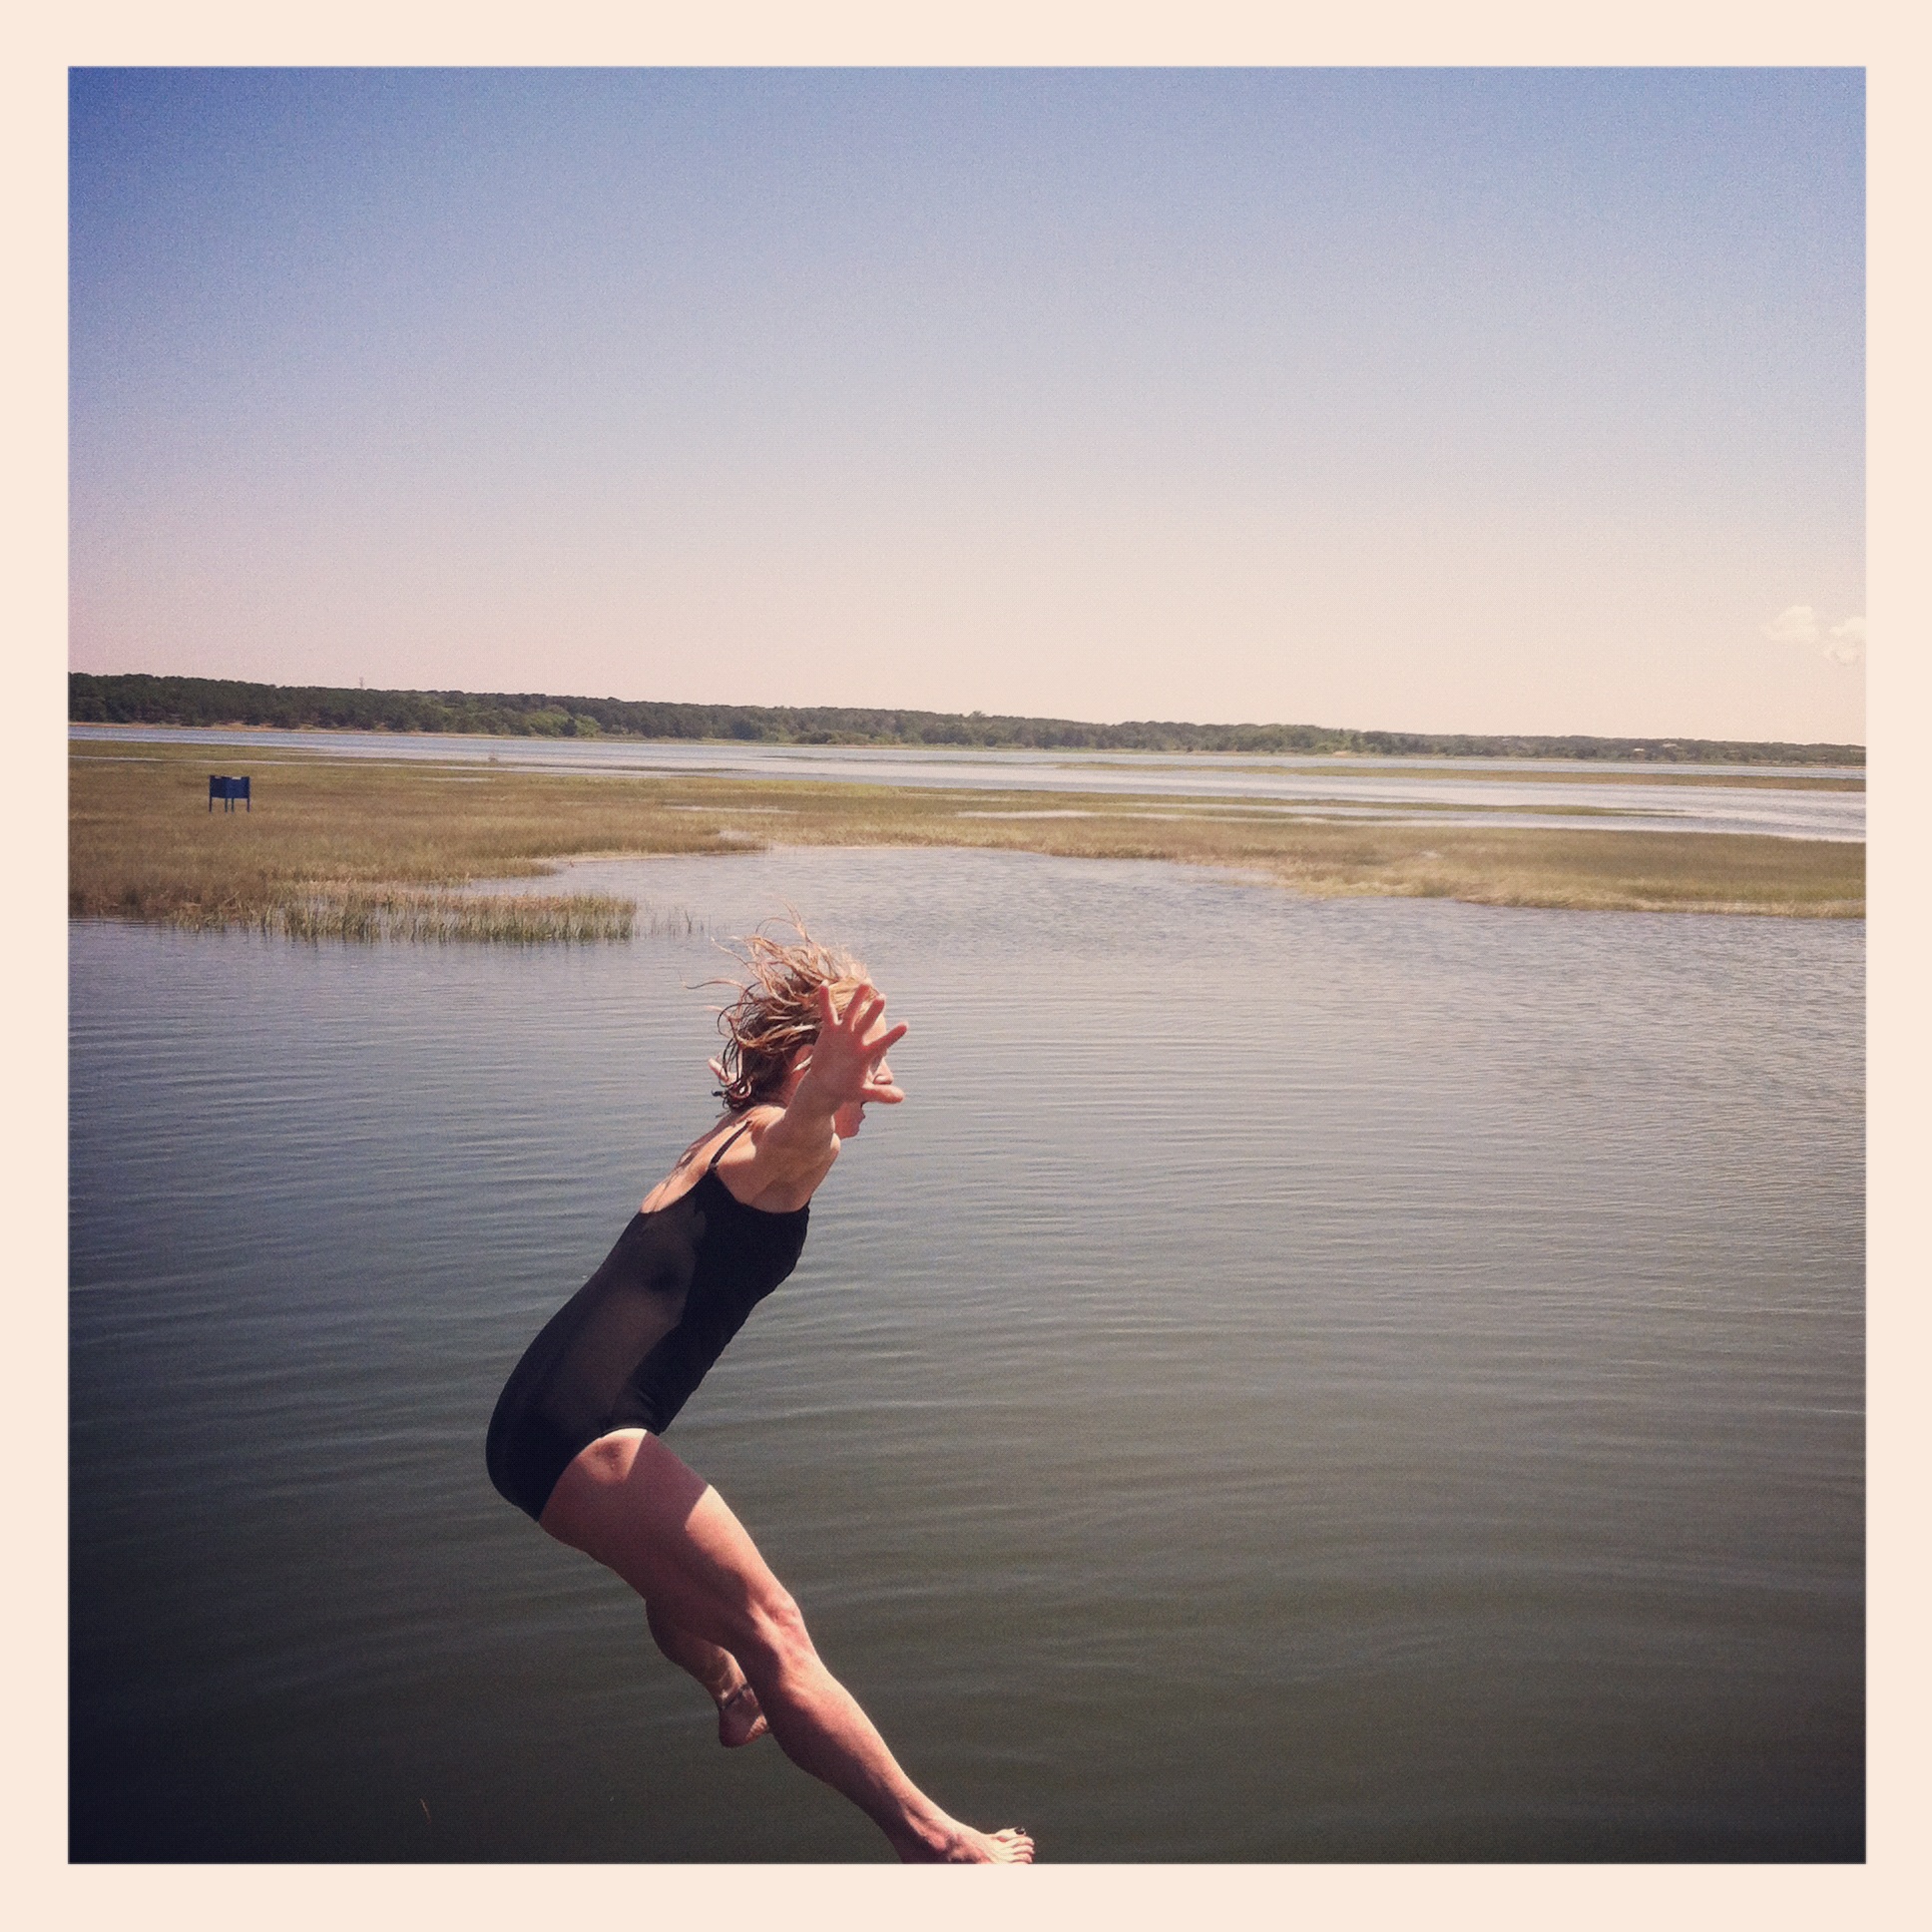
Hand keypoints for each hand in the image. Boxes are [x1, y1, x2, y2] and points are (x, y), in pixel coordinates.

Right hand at [799, 981, 906, 1109]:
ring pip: (851, 1013)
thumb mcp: (862, 1093)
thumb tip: (902, 1098)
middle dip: (873, 1011)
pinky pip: (827, 1014)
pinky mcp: (830, 1031)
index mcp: (866, 1054)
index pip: (882, 1043)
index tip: (906, 1025)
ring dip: (857, 999)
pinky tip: (824, 985)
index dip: (893, 1035)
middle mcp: (857, 1040)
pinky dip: (825, 1000)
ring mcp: (844, 1033)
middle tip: (883, 998)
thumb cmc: (847, 1088)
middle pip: (867, 1023)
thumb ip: (881, 1094)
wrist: (827, 1084)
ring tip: (867, 983)